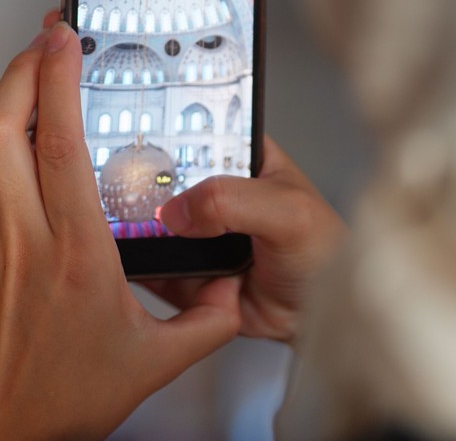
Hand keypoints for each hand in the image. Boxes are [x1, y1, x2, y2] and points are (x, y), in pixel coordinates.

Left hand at [0, 20, 240, 440]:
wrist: (3, 436)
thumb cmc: (71, 400)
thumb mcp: (159, 361)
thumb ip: (207, 319)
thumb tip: (233, 284)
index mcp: (80, 256)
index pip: (64, 145)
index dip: (60, 80)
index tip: (65, 39)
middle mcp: (24, 242)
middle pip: (6, 128)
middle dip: (22, 70)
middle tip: (43, 42)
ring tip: (21, 76)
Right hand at [145, 135, 346, 343]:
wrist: (322, 319)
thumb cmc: (326, 257)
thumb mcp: (288, 213)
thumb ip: (232, 200)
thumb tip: (179, 209)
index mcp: (246, 160)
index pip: (198, 136)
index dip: (167, 136)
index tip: (135, 140)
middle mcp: (221, 195)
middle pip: (168, 181)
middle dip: (147, 190)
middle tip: (129, 195)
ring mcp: (205, 235)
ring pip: (158, 226)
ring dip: (147, 232)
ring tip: (138, 235)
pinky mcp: (195, 271)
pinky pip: (160, 267)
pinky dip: (150, 268)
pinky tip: (148, 266)